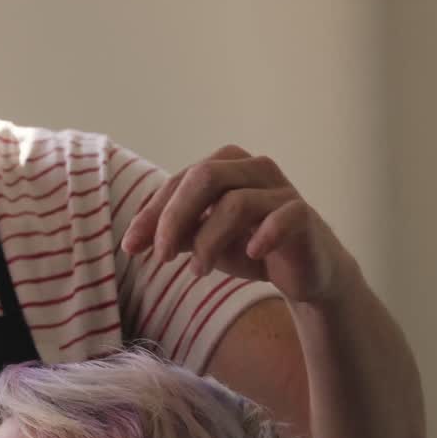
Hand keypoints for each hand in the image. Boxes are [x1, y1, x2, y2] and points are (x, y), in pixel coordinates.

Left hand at [120, 145, 354, 304]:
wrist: (305, 272)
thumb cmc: (250, 247)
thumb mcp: (203, 241)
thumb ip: (172, 235)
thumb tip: (133, 240)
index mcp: (225, 165)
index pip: (179, 182)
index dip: (152, 213)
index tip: (130, 245)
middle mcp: (253, 167)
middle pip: (204, 177)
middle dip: (174, 218)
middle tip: (160, 257)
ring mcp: (281, 189)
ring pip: (235, 202)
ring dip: (208, 240)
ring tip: (198, 271)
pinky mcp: (304, 214)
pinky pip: (283, 217)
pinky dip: (263, 235)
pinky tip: (251, 253)